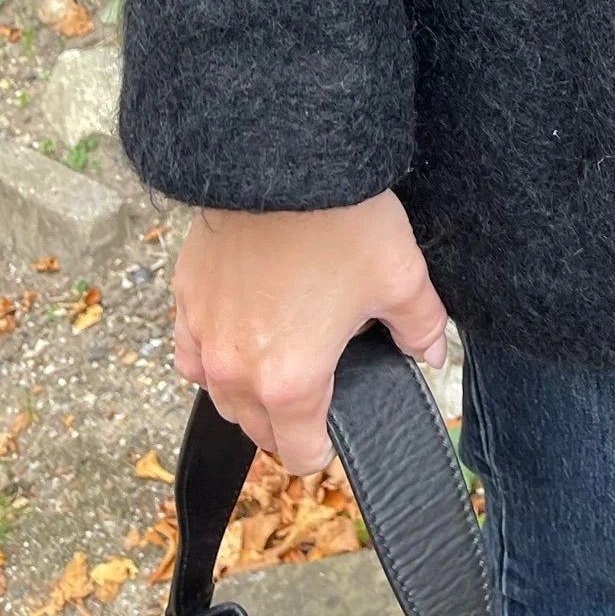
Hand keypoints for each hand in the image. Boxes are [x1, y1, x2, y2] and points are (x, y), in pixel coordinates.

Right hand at [172, 191, 447, 473]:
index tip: (335, 428)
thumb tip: (429, 356)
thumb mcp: (400, 276)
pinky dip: (211, 357)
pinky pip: (190, 353)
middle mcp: (237, 372)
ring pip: (221, 395)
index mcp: (291, 381)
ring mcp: (204, 337)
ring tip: (281, 358)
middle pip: (257, 428)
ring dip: (247, 392)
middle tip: (319, 386)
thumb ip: (420, 327)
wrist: (281, 162)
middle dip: (287, 421)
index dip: (324, 447)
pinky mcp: (185, 299)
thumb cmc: (342, 222)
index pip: (299, 453)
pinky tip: (237, 333)